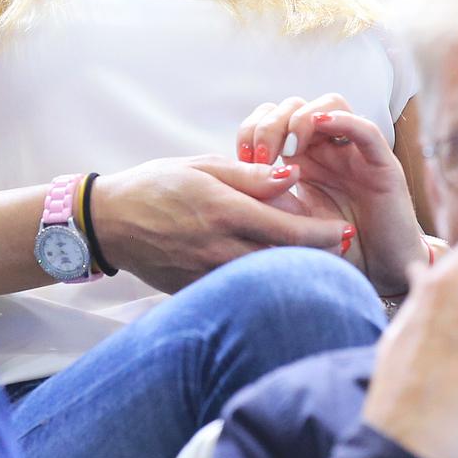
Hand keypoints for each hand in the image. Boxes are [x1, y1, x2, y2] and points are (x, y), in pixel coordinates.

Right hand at [90, 155, 352, 293]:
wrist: (110, 221)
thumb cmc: (158, 185)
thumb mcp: (204, 167)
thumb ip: (251, 175)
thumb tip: (293, 176)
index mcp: (224, 211)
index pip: (288, 229)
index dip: (323, 234)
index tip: (347, 232)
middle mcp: (218, 247)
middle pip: (284, 260)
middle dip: (318, 256)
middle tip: (344, 249)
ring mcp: (206, 273)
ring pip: (264, 278)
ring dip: (294, 271)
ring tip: (317, 261)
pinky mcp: (196, 290)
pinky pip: (238, 289)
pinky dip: (262, 281)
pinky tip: (275, 272)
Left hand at [237, 95, 424, 294]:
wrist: (380, 272)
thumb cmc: (335, 249)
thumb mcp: (290, 224)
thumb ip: (268, 201)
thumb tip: (237, 180)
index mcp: (302, 158)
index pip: (272, 118)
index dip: (252, 130)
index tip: (241, 160)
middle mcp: (328, 147)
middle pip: (295, 106)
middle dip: (270, 125)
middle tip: (260, 158)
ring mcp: (355, 152)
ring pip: (330, 104)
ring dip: (301, 119)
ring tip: (288, 150)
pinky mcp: (382, 164)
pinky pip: (365, 129)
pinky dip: (342, 120)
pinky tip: (321, 125)